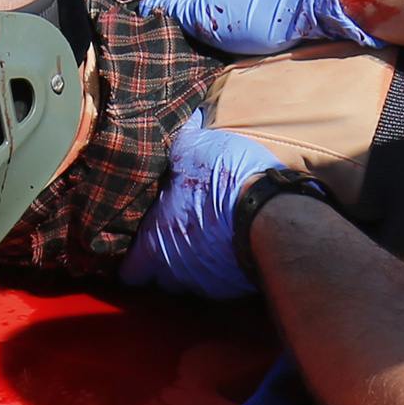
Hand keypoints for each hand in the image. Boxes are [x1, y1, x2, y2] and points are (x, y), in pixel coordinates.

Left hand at [123, 114, 283, 300]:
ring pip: (192, 281)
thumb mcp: (197, 148)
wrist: (272, 215)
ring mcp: (206, 283)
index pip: (130, 271)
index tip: (138, 248)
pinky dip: (224, 267)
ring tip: (208, 242)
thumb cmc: (224, 183)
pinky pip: (222, 280)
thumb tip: (182, 117)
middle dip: (165, 264)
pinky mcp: (235, 286)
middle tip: (176, 239)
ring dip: (196, 265)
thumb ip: (182, 139)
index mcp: (155, 243)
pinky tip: (234, 246)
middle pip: (160, 278)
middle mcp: (175, 271)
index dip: (132, 261)